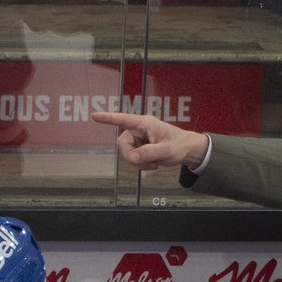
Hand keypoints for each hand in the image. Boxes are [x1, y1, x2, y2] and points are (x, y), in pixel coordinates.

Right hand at [90, 111, 210, 171]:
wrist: (187, 151)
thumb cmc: (180, 145)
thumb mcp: (166, 150)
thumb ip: (149, 153)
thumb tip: (132, 158)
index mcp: (144, 123)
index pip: (123, 120)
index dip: (108, 118)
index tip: (94, 116)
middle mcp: (138, 130)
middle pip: (123, 144)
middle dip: (132, 157)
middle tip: (147, 163)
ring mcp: (139, 139)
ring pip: (127, 153)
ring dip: (139, 163)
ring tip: (154, 163)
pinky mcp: (140, 148)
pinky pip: (133, 159)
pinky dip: (141, 165)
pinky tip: (153, 164)